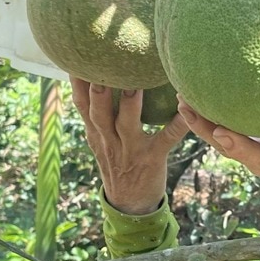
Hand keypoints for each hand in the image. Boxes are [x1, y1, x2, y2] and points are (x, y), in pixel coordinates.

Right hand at [71, 78, 188, 214]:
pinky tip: (184, 108)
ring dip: (130, 105)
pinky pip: (167, 138)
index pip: (81, 105)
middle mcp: (110, 140)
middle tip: (100, 67)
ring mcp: (131, 150)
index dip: (77, 82)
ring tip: (134, 84)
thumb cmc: (117, 161)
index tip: (75, 57)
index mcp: (96, 133)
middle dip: (97, 92)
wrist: (130, 203)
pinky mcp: (153, 157)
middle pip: (98, 113)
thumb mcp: (100, 139)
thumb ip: (98, 112)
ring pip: (127, 125)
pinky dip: (176, 123)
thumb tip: (95, 77)